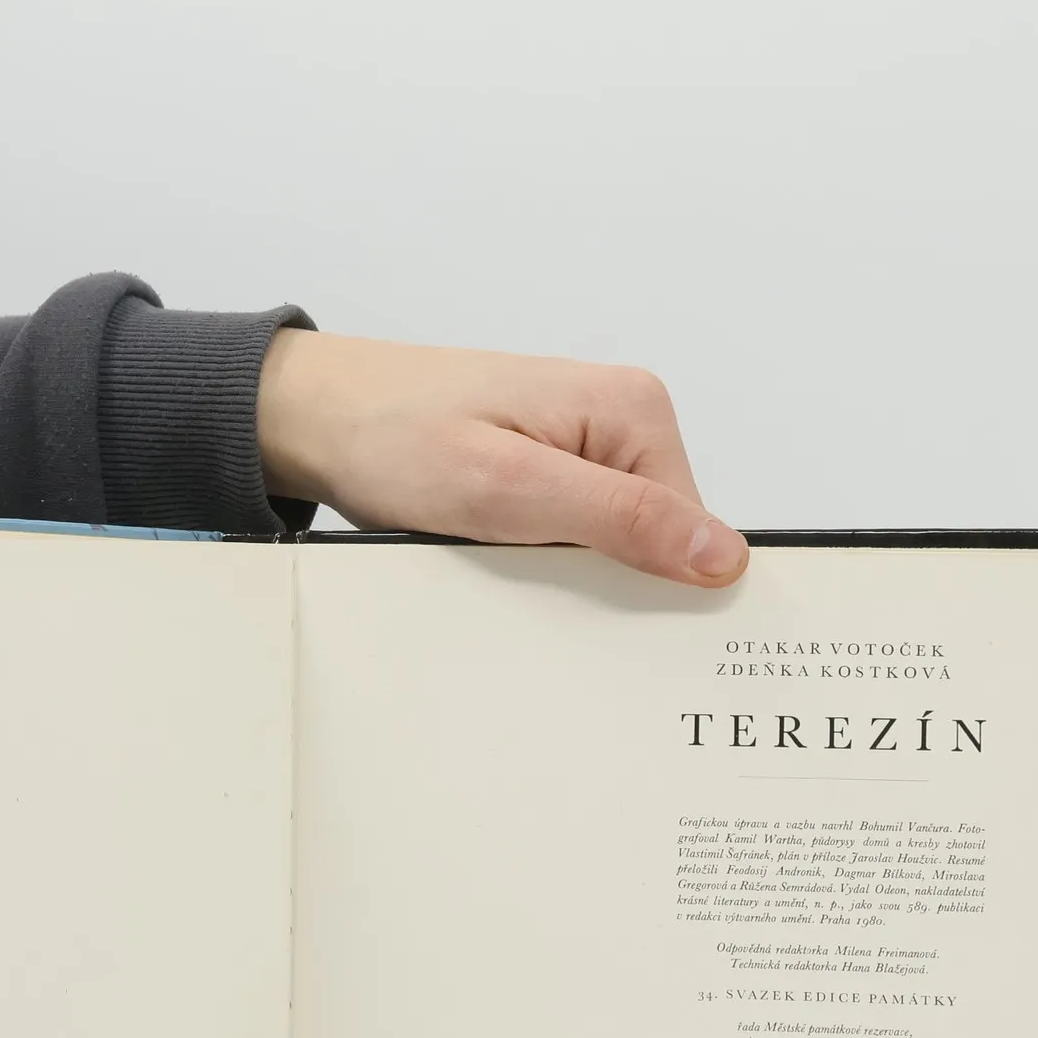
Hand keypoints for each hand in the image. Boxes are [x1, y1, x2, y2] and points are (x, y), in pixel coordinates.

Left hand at [257, 332, 749, 586]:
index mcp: (634, 411)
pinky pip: (574, 538)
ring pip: (613, 550)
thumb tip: (723, 555)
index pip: (694, 536)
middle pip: (657, 544)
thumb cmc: (395, 437)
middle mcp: (622, 421)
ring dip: (567, 577)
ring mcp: (586, 446)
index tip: (604, 625)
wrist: (314, 416)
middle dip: (606, 585)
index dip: (657, 592)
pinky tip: (502, 566)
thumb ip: (620, 518)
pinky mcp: (550, 469)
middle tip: (534, 594)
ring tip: (507, 572)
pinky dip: (541, 564)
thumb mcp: (509, 489)